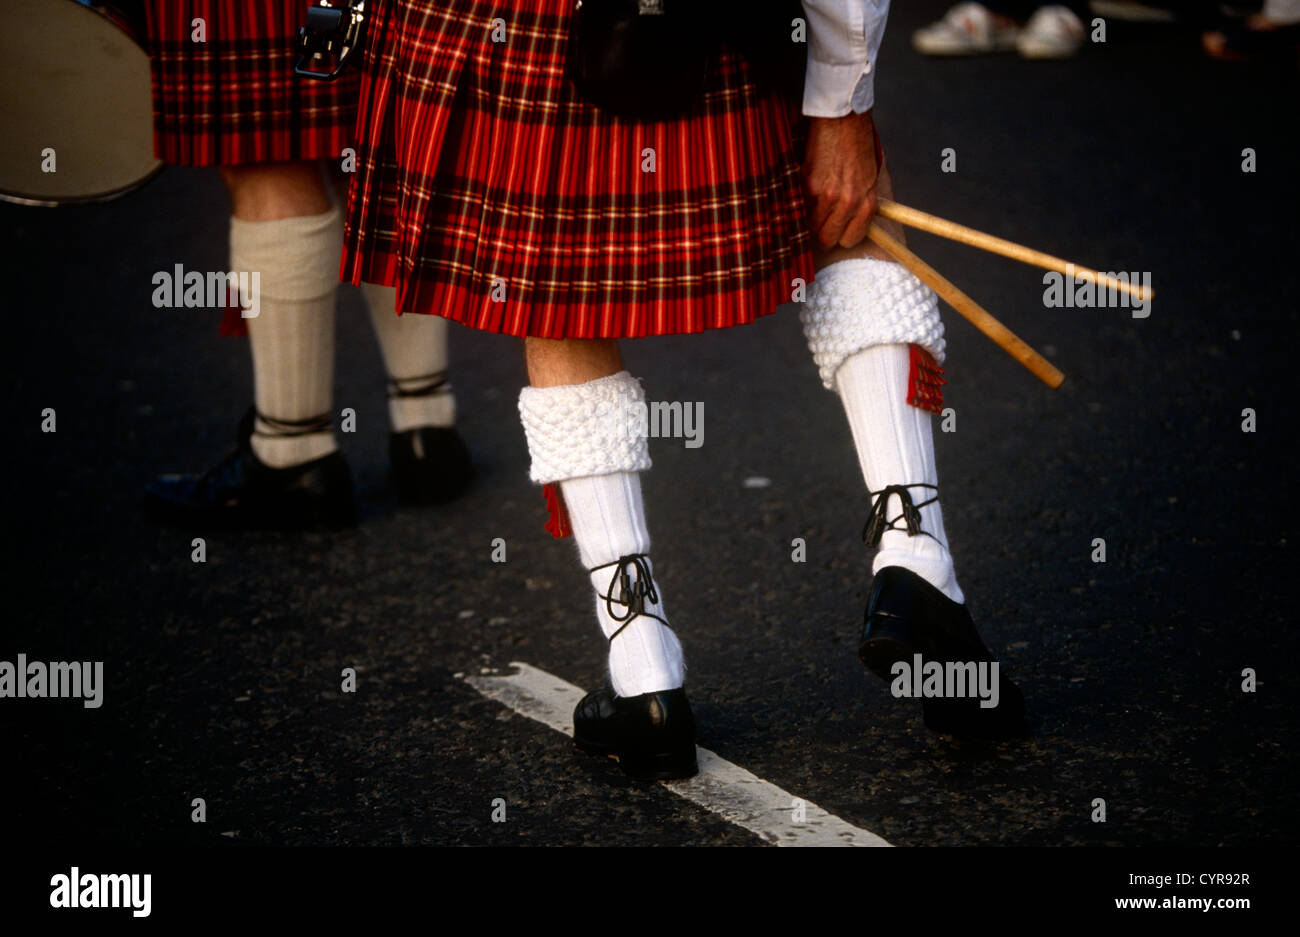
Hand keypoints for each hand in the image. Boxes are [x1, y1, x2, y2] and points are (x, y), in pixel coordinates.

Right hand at [803, 109, 879, 250]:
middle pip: (827, 238)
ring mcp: (826, 195)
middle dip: (822, 232)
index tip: (835, 230)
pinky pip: (800, 206)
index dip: (840, 236)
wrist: (844, 119)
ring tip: (813, 202)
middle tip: (820, 221)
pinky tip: (807, 189)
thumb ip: (860, 205)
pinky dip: (801, 202)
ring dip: (809, 217)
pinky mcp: (808, 183)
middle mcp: (847, 202)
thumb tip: (847, 225)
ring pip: (809, 225)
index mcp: (866, 203)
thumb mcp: (870, 179)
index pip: (849, 240)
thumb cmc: (859, 146)